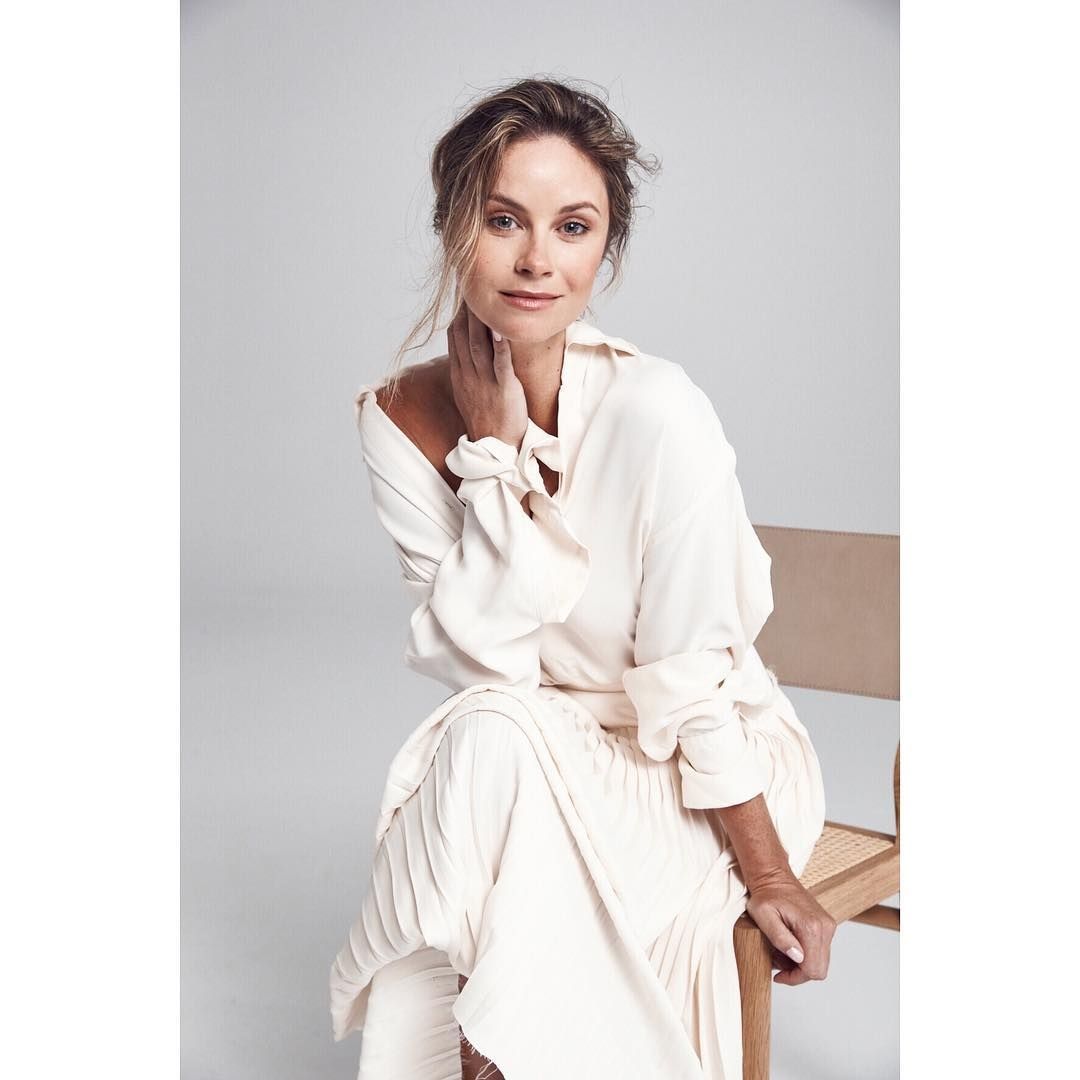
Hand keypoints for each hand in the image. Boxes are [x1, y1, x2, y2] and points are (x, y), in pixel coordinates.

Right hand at [448, 301, 527, 447]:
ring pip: (478, 345)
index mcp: (460, 374)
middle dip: (466, 309)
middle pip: (463, 335)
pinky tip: (502, 328)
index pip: (454, 337)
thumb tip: (469, 351)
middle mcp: (468, 375)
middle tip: (470, 284)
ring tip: (483, 298)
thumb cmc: (487, 420)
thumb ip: (469, 369)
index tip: (462, 294)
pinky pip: (500, 364)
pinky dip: (501, 345)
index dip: (457, 313)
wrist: (494, 447)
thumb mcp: (470, 392)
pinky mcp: (503, 389)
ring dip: (480, 320)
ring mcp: (484, 382)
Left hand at [744, 874, 836, 985]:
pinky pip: (820, 950)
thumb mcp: (763, 916)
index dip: (794, 978)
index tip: (778, 975)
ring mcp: (828, 926)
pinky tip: (789, 945)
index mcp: (811, 927)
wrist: (774, 877)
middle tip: (777, 962)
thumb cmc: (766, 895)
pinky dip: (805, 954)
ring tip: (780, 952)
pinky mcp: (826, 925)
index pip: (812, 969)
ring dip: (801, 964)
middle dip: (797, 972)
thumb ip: (780, 938)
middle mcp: (825, 927)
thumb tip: (797, 957)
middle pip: (819, 969)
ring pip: (820, 961)